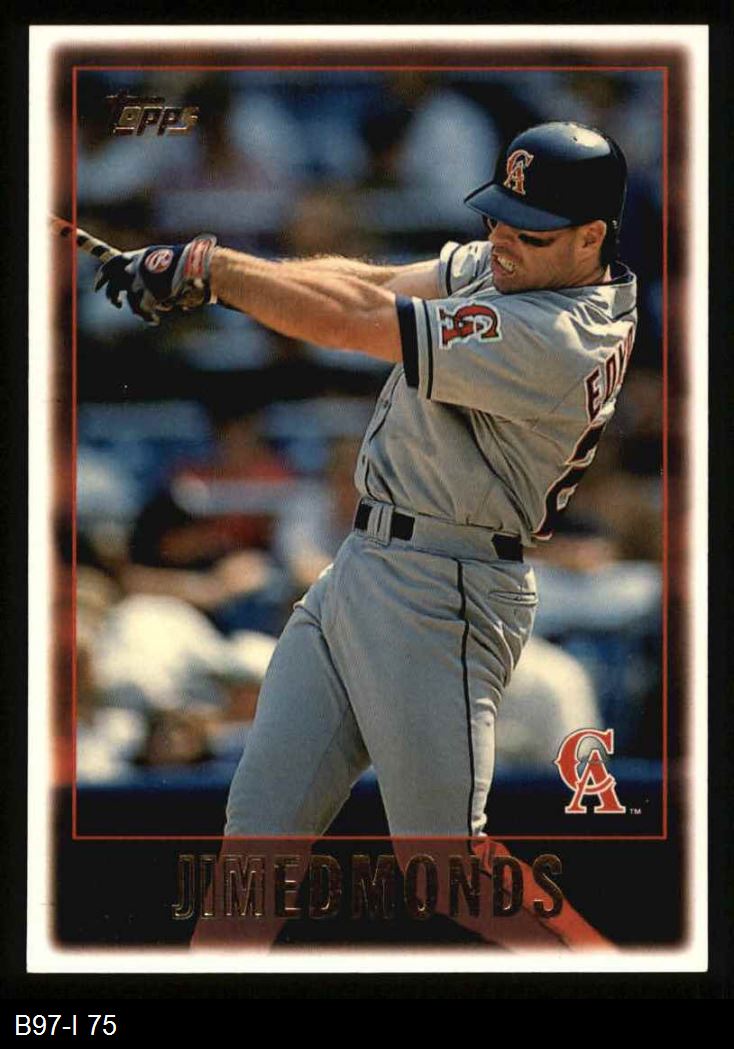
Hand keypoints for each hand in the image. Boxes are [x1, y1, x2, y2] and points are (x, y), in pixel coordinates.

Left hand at [93, 235, 216, 324]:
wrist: (195, 266)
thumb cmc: (188, 263)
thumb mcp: (166, 259)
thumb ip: (154, 271)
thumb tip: (151, 287)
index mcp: (138, 256)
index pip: (112, 263)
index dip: (103, 276)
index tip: (98, 285)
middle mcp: (134, 268)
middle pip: (113, 284)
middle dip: (112, 295)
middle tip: (116, 304)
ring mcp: (139, 282)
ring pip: (130, 301)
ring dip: (138, 311)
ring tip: (149, 316)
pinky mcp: (147, 295)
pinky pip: (142, 311)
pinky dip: (148, 317)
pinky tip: (155, 320)